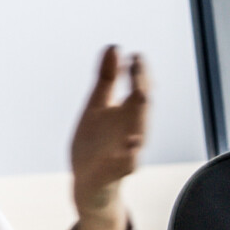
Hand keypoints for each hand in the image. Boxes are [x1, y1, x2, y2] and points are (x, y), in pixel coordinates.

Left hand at [69, 46, 148, 229]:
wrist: (86, 182)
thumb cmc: (95, 144)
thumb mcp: (96, 106)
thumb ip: (106, 78)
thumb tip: (114, 47)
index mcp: (126, 114)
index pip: (139, 88)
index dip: (139, 72)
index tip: (135, 55)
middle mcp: (131, 131)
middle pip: (142, 108)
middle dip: (142, 86)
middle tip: (138, 67)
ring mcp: (125, 153)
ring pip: (139, 134)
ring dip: (140, 115)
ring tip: (139, 99)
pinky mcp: (114, 173)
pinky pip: (125, 165)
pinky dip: (129, 156)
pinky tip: (130, 147)